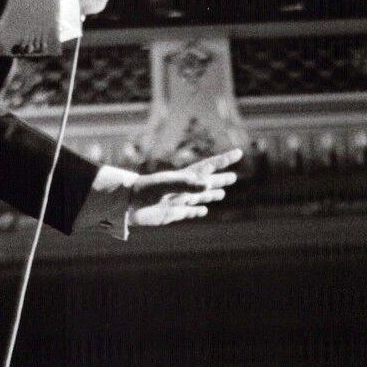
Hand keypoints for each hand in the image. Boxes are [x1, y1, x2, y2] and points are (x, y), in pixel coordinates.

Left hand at [127, 149, 242, 227]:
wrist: (127, 205)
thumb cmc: (145, 191)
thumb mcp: (168, 186)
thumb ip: (188, 184)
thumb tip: (209, 186)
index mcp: (185, 177)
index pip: (209, 166)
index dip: (224, 160)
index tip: (238, 153)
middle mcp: (184, 188)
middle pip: (207, 182)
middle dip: (220, 179)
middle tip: (234, 176)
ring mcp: (178, 200)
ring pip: (200, 197)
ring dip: (211, 194)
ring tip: (222, 193)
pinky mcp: (172, 213)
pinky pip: (189, 211)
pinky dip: (197, 211)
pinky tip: (203, 211)